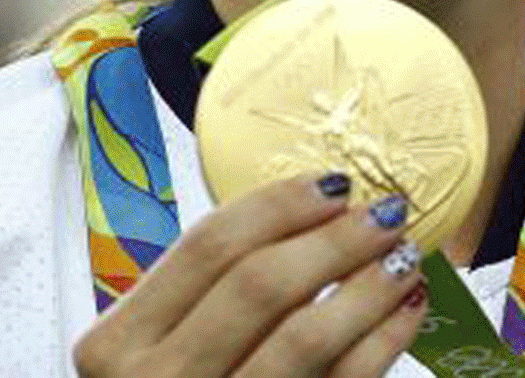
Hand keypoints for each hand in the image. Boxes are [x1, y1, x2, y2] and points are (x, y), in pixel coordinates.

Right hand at [73, 173, 427, 377]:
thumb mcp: (158, 342)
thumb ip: (208, 290)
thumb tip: (316, 206)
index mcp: (117, 343)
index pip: (208, 247)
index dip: (280, 205)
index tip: (335, 182)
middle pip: (259, 285)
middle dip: (334, 240)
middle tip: (386, 212)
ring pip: (303, 337)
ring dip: (367, 287)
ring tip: (403, 256)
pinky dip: (384, 339)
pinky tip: (407, 309)